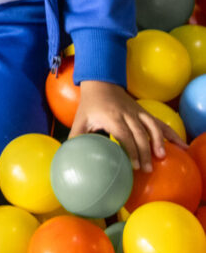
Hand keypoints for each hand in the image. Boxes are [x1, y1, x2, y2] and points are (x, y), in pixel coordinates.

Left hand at [69, 80, 186, 171]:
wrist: (100, 82)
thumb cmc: (89, 105)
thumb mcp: (79, 120)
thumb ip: (76, 138)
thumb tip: (71, 157)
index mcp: (110, 116)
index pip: (123, 133)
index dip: (130, 149)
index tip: (133, 165)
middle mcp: (126, 113)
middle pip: (139, 133)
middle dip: (144, 152)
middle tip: (147, 169)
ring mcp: (137, 112)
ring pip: (152, 125)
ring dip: (158, 141)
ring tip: (162, 157)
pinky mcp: (144, 112)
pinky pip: (160, 122)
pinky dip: (171, 134)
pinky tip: (181, 146)